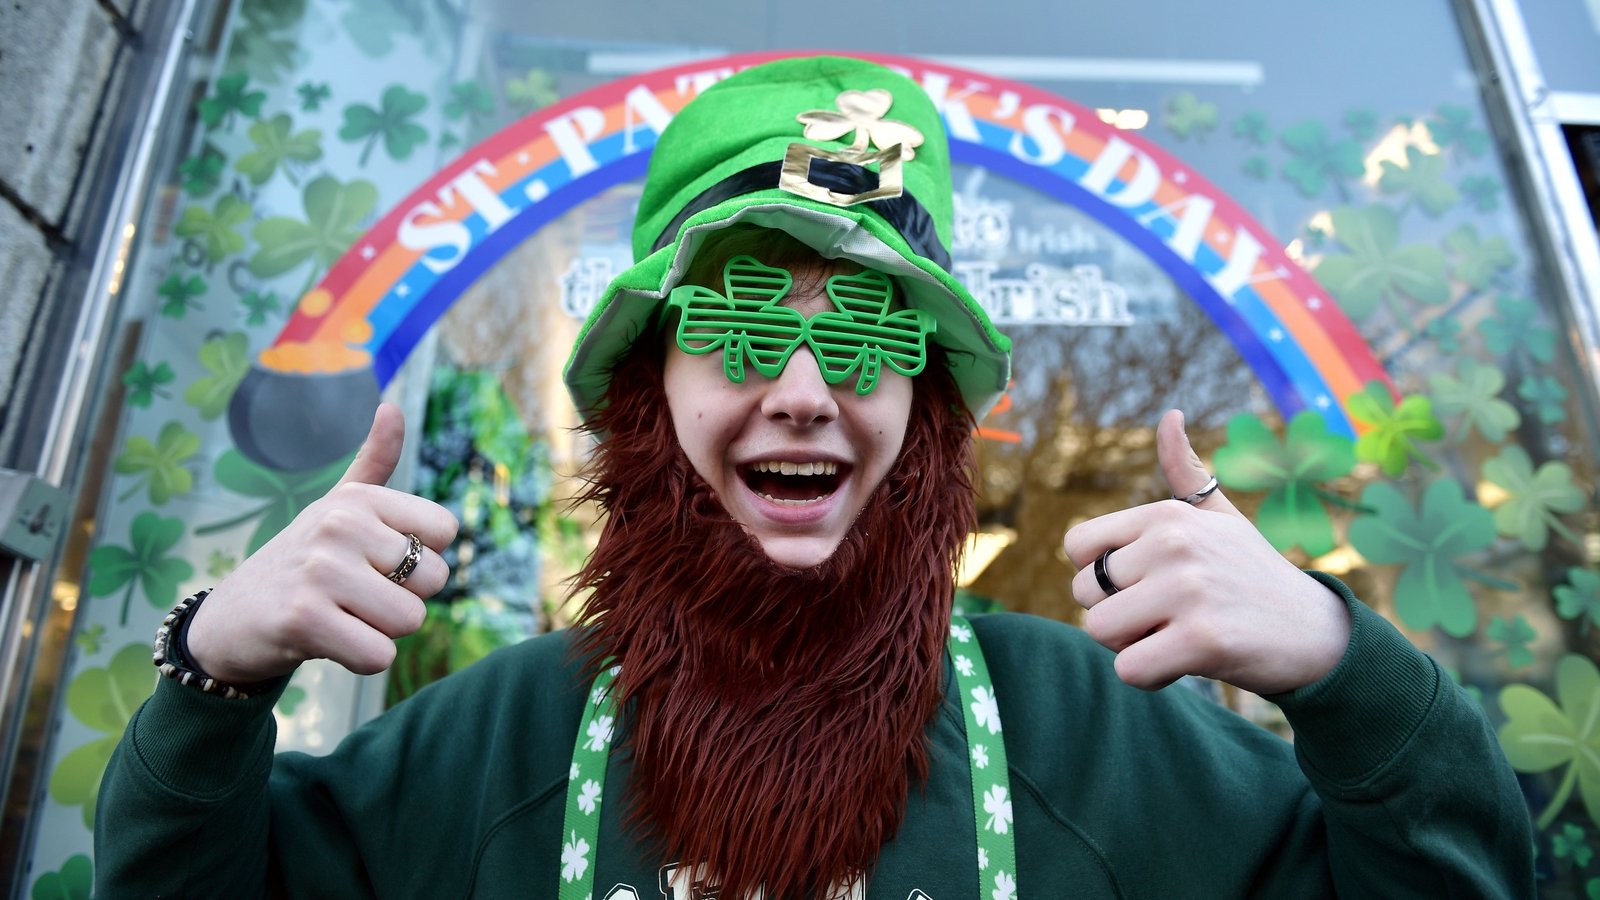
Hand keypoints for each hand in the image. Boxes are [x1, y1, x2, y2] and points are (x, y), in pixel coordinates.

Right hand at [187, 403, 458, 682]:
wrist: (229, 621)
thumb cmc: (301, 563)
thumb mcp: (337, 507)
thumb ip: (374, 462)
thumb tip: (393, 406)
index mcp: (358, 498)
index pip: (445, 531)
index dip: (422, 558)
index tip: (378, 562)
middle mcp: (340, 524)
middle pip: (435, 580)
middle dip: (403, 600)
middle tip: (356, 597)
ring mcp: (320, 570)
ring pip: (410, 619)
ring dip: (382, 632)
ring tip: (341, 617)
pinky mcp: (304, 620)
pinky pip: (379, 655)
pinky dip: (362, 659)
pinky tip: (328, 643)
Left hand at [1061, 409, 1350, 694]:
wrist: (1318, 634)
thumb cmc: (1254, 575)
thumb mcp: (1221, 517)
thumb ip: (1186, 472)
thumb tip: (1170, 415)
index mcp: (1167, 514)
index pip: (1078, 546)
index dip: (1101, 575)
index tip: (1143, 584)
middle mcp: (1174, 543)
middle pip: (1084, 594)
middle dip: (1117, 615)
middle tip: (1169, 616)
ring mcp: (1188, 590)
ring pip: (1100, 631)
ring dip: (1132, 646)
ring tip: (1177, 635)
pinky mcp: (1202, 640)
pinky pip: (1129, 670)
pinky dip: (1150, 676)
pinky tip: (1186, 662)